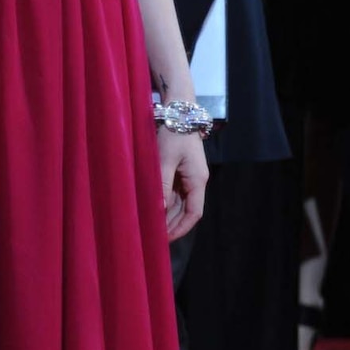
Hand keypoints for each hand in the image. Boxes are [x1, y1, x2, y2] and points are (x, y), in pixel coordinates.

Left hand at [158, 126, 207, 241]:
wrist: (179, 110)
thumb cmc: (173, 133)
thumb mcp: (165, 159)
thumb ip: (162, 185)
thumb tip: (159, 210)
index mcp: (198, 180)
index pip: (193, 213)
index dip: (181, 228)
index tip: (165, 239)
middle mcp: (196, 180)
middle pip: (186, 210)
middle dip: (172, 224)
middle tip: (154, 237)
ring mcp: (189, 174)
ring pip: (179, 201)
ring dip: (167, 213)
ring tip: (151, 226)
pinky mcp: (181, 168)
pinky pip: (174, 190)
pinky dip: (165, 200)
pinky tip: (153, 206)